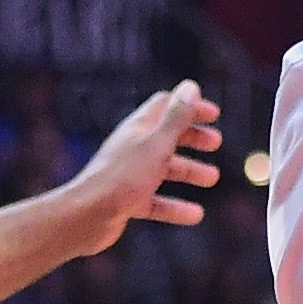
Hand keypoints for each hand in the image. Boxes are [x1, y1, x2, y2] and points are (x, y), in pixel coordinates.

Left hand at [54, 82, 223, 252]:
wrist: (86, 217)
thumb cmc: (123, 177)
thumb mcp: (157, 144)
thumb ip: (176, 117)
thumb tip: (191, 87)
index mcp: (138, 128)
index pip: (166, 106)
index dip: (190, 106)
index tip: (214, 114)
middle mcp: (133, 148)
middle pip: (166, 136)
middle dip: (192, 137)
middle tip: (216, 143)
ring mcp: (129, 175)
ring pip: (163, 169)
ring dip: (189, 171)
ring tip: (212, 178)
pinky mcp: (127, 201)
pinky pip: (155, 202)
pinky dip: (176, 207)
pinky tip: (195, 214)